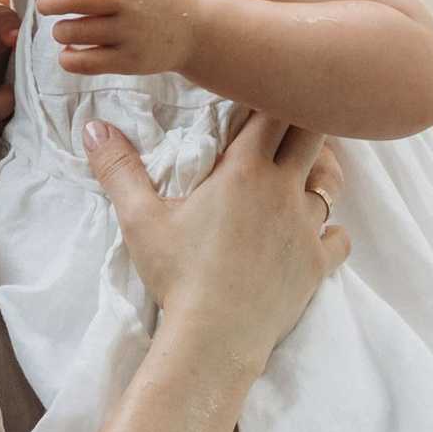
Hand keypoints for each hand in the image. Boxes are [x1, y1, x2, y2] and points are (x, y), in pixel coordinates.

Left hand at [18, 0, 198, 76]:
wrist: (198, 29)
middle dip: (49, 4)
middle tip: (46, 7)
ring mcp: (129, 31)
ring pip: (74, 31)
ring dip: (60, 31)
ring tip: (64, 29)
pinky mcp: (130, 60)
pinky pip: (86, 62)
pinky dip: (69, 58)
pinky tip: (70, 52)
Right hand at [82, 108, 344, 370]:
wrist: (214, 339)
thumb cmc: (178, 276)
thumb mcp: (140, 219)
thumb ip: (118, 168)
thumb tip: (93, 127)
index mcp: (246, 170)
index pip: (274, 110)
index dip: (273, 95)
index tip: (262, 92)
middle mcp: (285, 190)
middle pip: (313, 135)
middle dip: (304, 123)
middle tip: (286, 124)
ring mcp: (307, 228)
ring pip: (331, 184)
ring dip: (318, 175)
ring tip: (300, 176)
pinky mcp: (317, 264)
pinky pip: (339, 237)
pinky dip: (330, 231)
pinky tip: (315, 234)